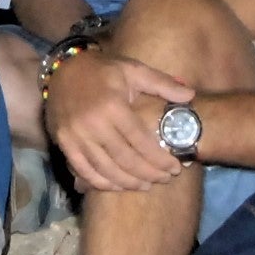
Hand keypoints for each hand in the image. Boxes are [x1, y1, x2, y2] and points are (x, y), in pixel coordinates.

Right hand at [49, 46, 196, 195]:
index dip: (159, 159)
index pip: (141, 142)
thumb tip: (191, 95)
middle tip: (164, 180)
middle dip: (148, 174)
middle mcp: (93, 124)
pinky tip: (117, 185)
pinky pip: (83, 170)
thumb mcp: (133, 69)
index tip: (175, 168)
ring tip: (145, 185)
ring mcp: (76, 136)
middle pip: (125, 160)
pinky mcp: (63, 143)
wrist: (63, 68)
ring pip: (105, 169)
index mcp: (113, 106)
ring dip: (127, 182)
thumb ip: (162, 83)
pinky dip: (101, 182)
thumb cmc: (103, 70)